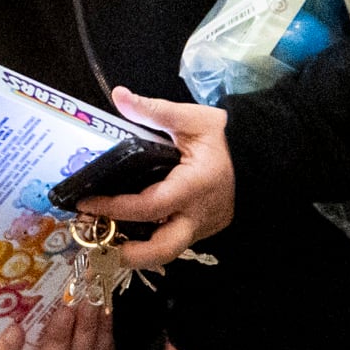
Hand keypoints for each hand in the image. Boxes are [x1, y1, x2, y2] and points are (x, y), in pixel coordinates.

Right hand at [0, 287, 114, 349]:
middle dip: (59, 335)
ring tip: (89, 300)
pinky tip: (102, 306)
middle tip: (65, 309)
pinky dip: (103, 325)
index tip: (14, 328)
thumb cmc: (40, 335)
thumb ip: (23, 312)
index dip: (8, 349)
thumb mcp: (26, 326)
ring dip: (87, 325)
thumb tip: (25, 278)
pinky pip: (103, 348)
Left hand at [87, 87, 235, 271]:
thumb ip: (154, 110)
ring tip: (103, 238)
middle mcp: (200, 214)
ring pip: (167, 252)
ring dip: (135, 251)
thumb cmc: (226, 136)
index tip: (86, 203)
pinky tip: (125, 230)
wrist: (263, 154)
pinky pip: (172, 241)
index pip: (149, 207)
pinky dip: (148, 240)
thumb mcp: (193, 118)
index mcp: (196, 186)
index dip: (114, 208)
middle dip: (128, 254)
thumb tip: (119, 95)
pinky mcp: (203, 230)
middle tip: (94, 241)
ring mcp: (203, 227)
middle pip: (163, 249)